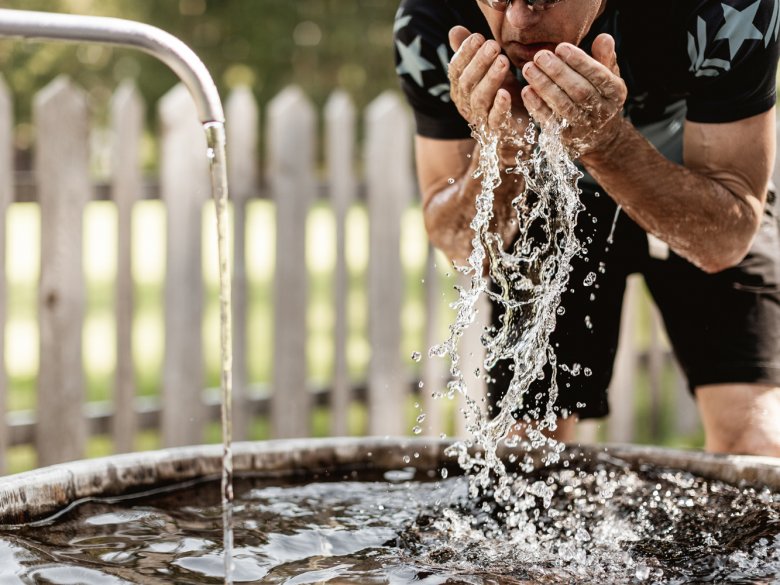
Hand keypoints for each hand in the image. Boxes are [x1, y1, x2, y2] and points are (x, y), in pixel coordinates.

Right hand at [448, 26, 527, 143]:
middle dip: (479, 63)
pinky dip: (499, 106)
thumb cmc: (499, 93)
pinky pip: (495, 119)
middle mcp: (466, 103)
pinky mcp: (497, 129)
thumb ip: (470, 53)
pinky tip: (505, 93)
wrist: (513, 128)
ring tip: (503, 61)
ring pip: (479, 99)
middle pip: (467, 83)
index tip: (478, 37)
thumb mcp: (486, 70)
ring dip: (490, 79)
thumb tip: (454, 30)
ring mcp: (480, 117)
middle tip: (493, 45)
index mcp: (460, 88)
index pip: (456, 69)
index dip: (465, 52)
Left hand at [520, 34, 627, 157]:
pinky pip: (550, 121)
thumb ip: (605, 57)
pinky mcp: (566, 138)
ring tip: (528, 68)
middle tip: (539, 56)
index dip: (580, 61)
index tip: (561, 47)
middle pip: (580, 92)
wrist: (599, 137)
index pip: (599, 75)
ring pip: (563, 107)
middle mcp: (603, 112)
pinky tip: (526, 90)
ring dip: (544, 87)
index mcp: (616, 93)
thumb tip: (604, 37)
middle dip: (558, 72)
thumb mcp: (609, 77)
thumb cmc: (600, 97)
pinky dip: (537, 106)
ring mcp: (584, 127)